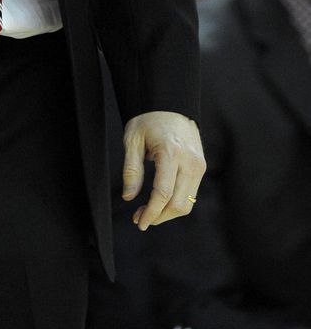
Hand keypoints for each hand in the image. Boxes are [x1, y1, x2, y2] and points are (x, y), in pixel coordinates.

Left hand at [122, 110, 205, 229]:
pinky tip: (160, 203)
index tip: (140, 222)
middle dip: (159, 217)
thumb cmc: (149, 120)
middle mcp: (189, 161)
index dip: (151, 212)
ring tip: (148, 212)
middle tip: (140, 219)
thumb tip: (129, 197)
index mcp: (171, 153)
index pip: (163, 193)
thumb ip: (131, 169)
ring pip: (187, 203)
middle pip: (178, 203)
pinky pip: (190, 194)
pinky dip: (176, 203)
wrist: (171, 105)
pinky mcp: (200, 168)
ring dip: (167, 213)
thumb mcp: (132, 139)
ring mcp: (198, 166)